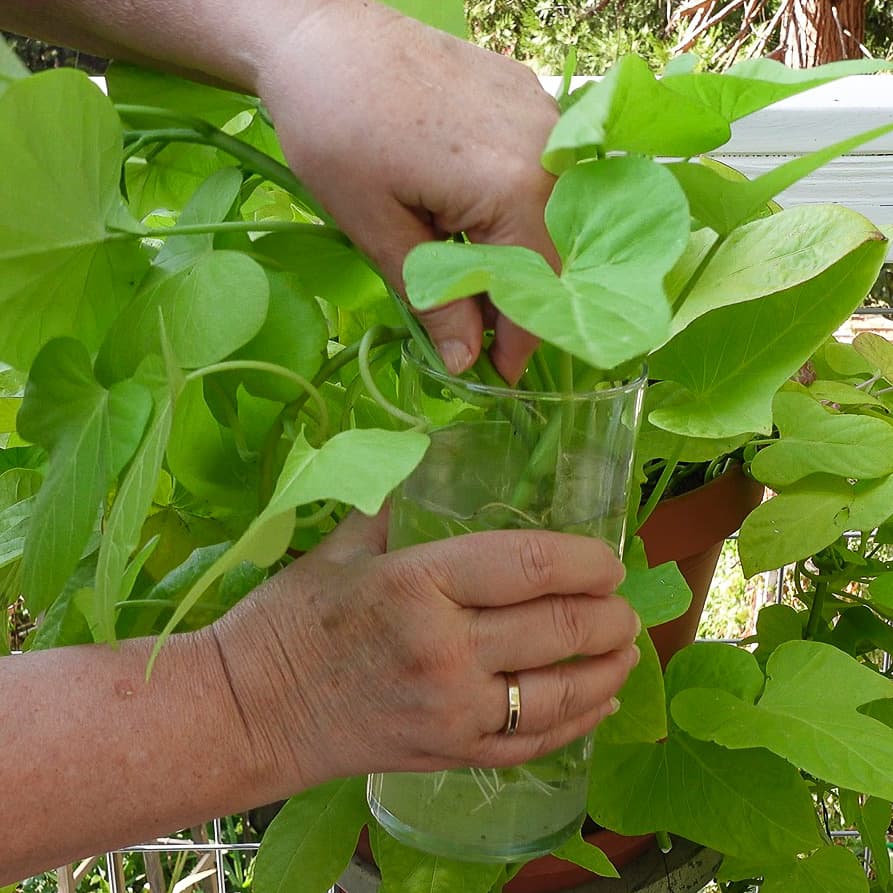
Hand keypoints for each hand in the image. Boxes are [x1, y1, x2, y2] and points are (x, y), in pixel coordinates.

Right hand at [211, 511, 639, 797]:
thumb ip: (398, 508)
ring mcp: (451, 712)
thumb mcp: (341, 548)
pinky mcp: (449, 755)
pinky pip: (532, 744)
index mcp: (417, 584)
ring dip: (607, 669)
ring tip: (625, 649)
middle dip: (608, 615)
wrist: (247, 711)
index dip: (585, 560)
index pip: (528, 564)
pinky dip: (577, 722)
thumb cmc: (287, 621)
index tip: (609, 560)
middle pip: (557, 629)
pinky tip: (597, 703)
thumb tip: (440, 474)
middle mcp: (445, 651)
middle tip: (623, 604)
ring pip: (559, 693)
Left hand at [254, 1, 558, 382]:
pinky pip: (538, 171)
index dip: (518, 341)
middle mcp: (547, 148)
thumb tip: (464, 361)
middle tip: (471, 331)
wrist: (318, 32)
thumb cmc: (336, 132)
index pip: (537, 287)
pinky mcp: (526, 94)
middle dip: (515, 300)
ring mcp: (541, 112)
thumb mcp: (378, 229)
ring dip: (515, 254)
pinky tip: (472, 221)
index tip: (496, 375)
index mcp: (515, 186)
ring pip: (548, 213)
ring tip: (467, 278)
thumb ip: (432, 298)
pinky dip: (513, 209)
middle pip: (552, 252)